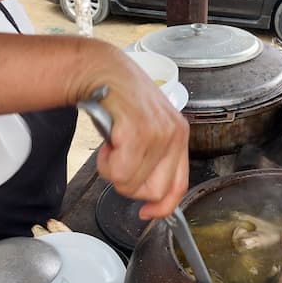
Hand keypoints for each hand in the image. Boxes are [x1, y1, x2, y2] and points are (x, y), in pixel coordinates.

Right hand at [91, 53, 189, 219]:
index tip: (145, 213)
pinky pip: (118, 172)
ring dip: (112, 170)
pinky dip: (105, 162)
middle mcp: (175, 134)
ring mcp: (159, 133)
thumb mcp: (147, 127)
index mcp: (179, 136)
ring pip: (130, 184)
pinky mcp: (139, 131)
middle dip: (128, 185)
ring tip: (111, 144)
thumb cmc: (119, 100)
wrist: (102, 69)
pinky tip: (107, 141)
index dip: (162, 207)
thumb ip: (152, 158)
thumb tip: (148, 197)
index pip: (179, 186)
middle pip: (153, 191)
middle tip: (117, 160)